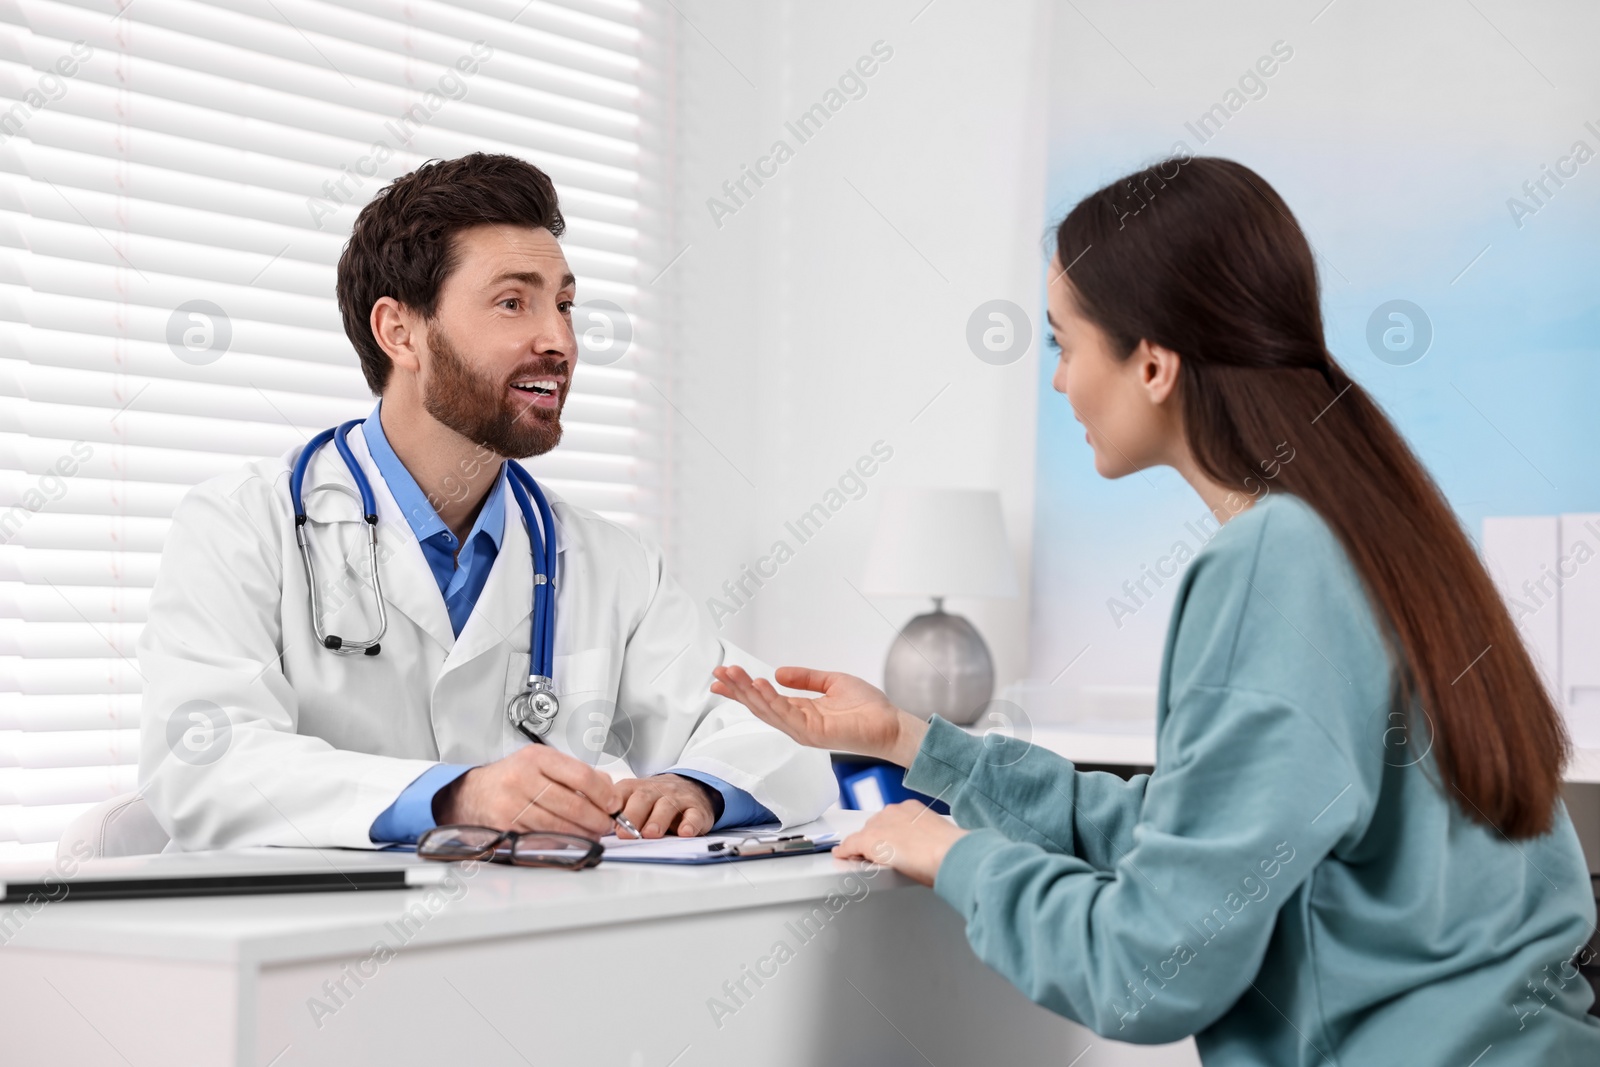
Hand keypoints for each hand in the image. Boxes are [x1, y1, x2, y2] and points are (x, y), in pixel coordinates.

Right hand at [432, 745, 618, 838]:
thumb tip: (608, 789)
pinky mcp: (506, 826)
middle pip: (572, 804)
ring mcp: (512, 803)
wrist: (473, 794)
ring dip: (583, 833)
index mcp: (537, 758)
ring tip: (593, 834)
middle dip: (596, 818)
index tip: (613, 804)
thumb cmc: (512, 778)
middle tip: (606, 824)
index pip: (580, 776)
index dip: (603, 794)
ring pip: (559, 824)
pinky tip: (571, 839)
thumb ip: (575, 773)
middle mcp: (523, 778)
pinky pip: (543, 837)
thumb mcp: (542, 763)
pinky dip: (562, 841)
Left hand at [613, 774, 718, 837]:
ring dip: (658, 820)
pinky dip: (690, 824)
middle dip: (632, 816)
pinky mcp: (696, 808)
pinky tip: (685, 832)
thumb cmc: (654, 800)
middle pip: (642, 799)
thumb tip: (594, 832)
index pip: (620, 795)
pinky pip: (694, 815)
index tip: (604, 823)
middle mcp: (655, 791)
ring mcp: (676, 798)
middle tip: (625, 833)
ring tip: (651, 833)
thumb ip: (615, 814)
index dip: (611, 809)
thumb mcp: (632, 800)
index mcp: (634, 789)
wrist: (689, 786)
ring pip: (667, 806)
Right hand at [710, 664, 927, 765]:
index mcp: (800, 711)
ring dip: (747, 691)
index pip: (763, 700)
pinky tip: (759, 684)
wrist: (891, 724)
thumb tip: (778, 672)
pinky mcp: (813, 733)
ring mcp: (803, 730)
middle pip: (758, 705)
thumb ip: (806, 677)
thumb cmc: (868, 708)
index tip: (720, 677)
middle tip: (718, 671)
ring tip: (732, 673)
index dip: (740, 689)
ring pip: (766, 710)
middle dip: (737, 688)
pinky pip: (785, 715)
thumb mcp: (832, 682)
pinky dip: (770, 699)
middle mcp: (796, 723)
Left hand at [835, 801, 967, 887]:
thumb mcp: (936, 837)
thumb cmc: (949, 850)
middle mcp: (893, 811)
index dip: (888, 834)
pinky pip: (850, 845)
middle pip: (875, 826)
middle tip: (880, 856)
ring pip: (864, 835)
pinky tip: (842, 856)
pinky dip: (845, 851)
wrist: (948, 853)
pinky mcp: (869, 840)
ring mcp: (880, 825)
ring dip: (864, 847)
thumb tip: (922, 852)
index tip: (889, 843)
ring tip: (867, 861)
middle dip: (876, 840)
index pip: (891, 819)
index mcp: (912, 808)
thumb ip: (923, 839)